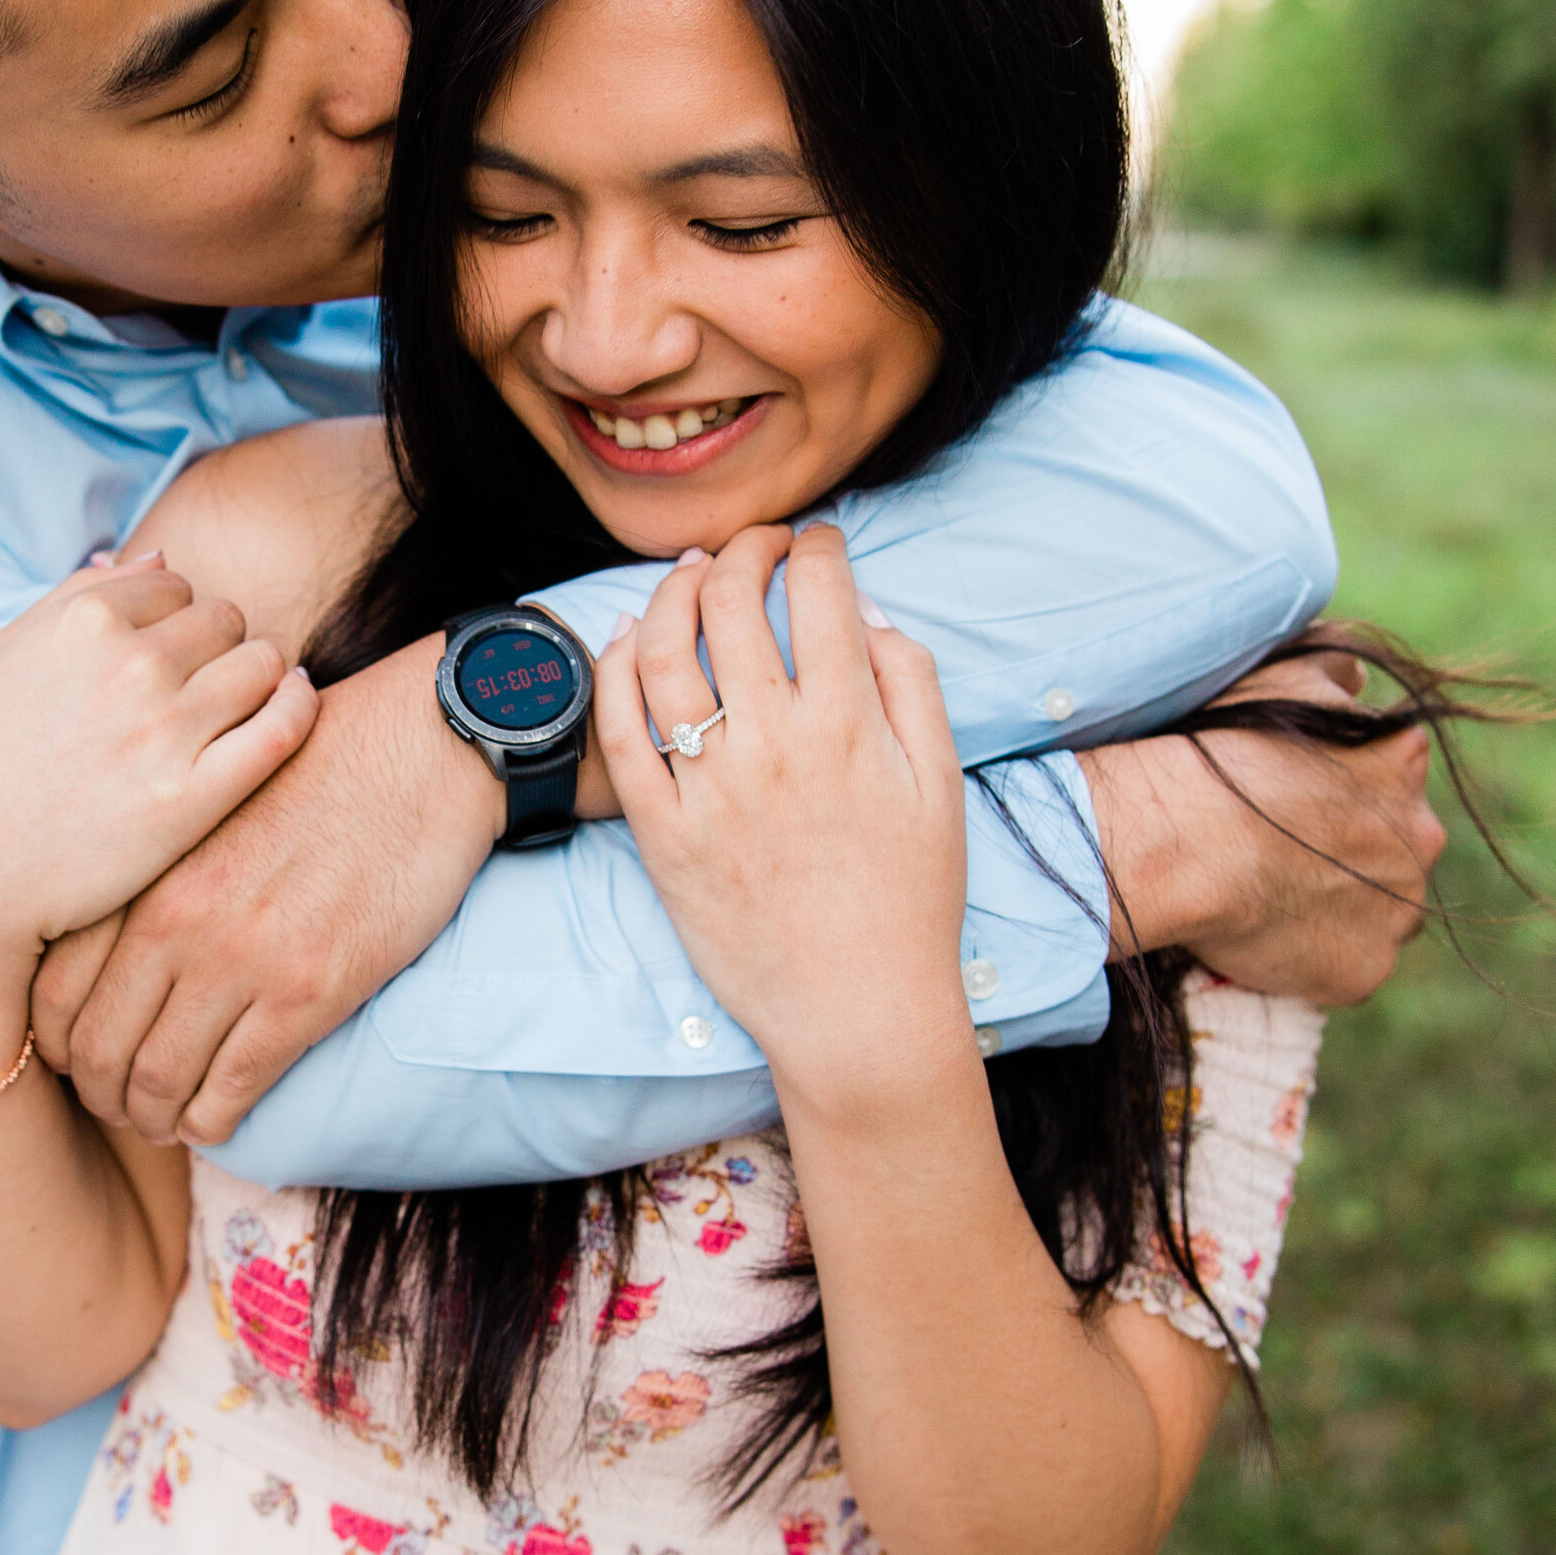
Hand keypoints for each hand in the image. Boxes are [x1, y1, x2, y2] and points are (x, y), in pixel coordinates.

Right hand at [0, 559, 314, 1088]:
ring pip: (262, 663)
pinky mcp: (193, 797)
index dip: (174, 623)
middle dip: (216, 650)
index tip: (161, 664)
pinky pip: (283, 725)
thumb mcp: (6, 659)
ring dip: (257, 680)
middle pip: (225, 621)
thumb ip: (80, 595)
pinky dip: (297, 706)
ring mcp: (165, 730)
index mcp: (82, 618)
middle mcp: (129, 662)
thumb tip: (163, 556)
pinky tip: (289, 709)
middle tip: (192, 700)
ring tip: (231, 716)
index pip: (177, 585)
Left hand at [31, 633, 504, 1140]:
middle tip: (119, 1109)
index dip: (56, 1046)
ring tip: (166, 1124)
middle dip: (101, 1096)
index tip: (77, 1062)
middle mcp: (172, 918)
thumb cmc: (315, 771)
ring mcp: (237, 958)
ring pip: (158, 1082)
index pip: (51, 991)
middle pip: (96, 1048)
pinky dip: (213, 1123)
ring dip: (155, 1120)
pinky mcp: (305, 991)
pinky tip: (217, 1122)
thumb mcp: (203, 805)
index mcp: (141, 870)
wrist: (416, 750)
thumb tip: (115, 944)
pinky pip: (232, 1089)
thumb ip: (153, 870)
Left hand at [594, 523, 975, 1135]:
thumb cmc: (910, 901)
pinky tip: (626, 640)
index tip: (819, 543)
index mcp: (850, 726)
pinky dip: (614, 670)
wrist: (857, 1011)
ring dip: (670, 593)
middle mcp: (772, 746)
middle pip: (733, 602)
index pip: (822, 591)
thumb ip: (910, 685)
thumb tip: (864, 611)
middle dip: (743, 550)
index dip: (819, 546)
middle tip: (754, 547)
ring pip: (661, 651)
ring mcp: (708, 790)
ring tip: (689, 576)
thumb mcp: (941, 785)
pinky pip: (618, 733)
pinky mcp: (662, 833)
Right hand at [1084, 645, 1445, 1005]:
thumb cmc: (1223, 751)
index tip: (1292, 797)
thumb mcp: (1282, 672)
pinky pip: (1347, 965)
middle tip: (1280, 851)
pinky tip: (1266, 937)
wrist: (1183, 840)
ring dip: (1341, 905)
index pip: (1390, 773)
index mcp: (1403, 758)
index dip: (1340, 786)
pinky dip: (1315, 957)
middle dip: (1351, 849)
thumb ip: (1335, 670)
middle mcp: (1421, 835)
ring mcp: (1399, 909)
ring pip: (1380, 910)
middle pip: (1395, 847)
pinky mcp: (1366, 968)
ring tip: (1270, 897)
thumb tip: (1358, 681)